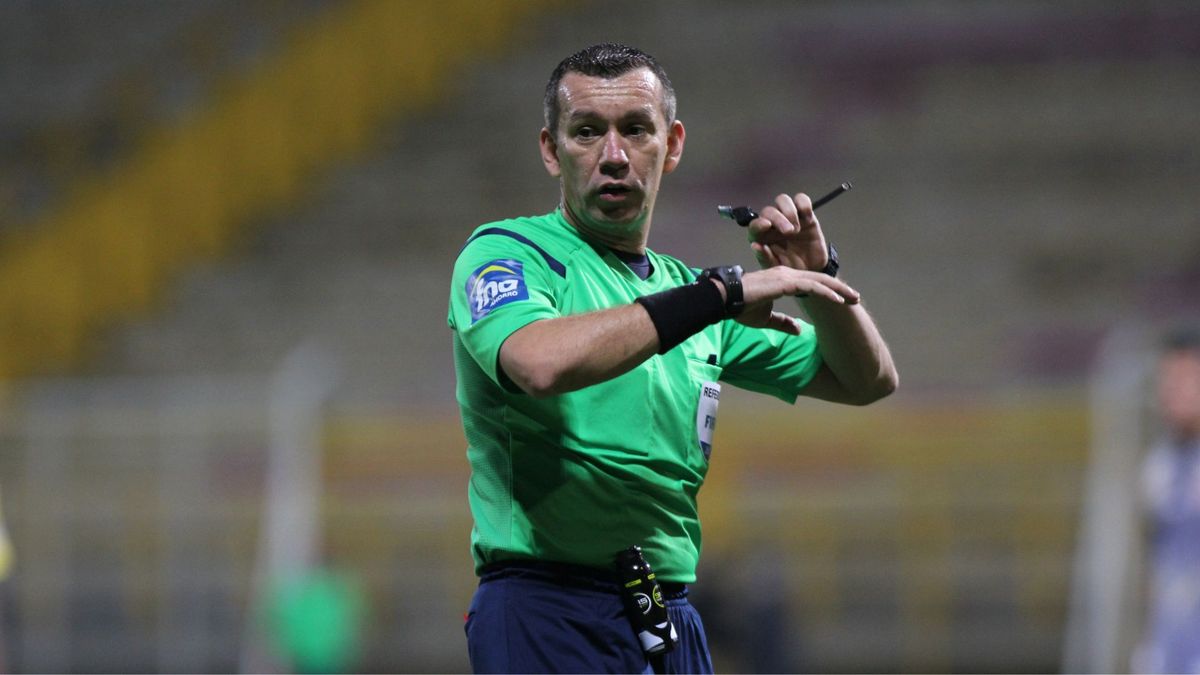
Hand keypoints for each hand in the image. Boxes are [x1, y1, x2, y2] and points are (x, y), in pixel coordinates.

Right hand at [715, 266, 859, 334]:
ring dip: (839, 290)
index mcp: (784, 281)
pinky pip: (810, 286)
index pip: (811, 283)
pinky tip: (838, 300)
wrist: (725, 301)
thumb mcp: (766, 319)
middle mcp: (787, 275)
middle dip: (839, 288)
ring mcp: (786, 277)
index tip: (843, 300)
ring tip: (854, 299)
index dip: (828, 291)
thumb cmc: (741, 307)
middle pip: (820, 280)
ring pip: (819, 281)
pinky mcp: (784, 282)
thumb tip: (798, 330)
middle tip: (855, 298)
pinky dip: (826, 293)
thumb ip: (783, 322)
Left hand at [747, 192, 828, 270]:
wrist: (812, 269)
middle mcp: (773, 224)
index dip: (758, 223)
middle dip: (778, 219)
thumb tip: (755, 246)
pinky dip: (804, 205)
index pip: (754, 224)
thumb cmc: (790, 268)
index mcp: (762, 237)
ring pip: (783, 200)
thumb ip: (765, 258)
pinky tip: (807, 220)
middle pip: (769, 210)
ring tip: (797, 228)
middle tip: (789, 232)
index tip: (766, 225)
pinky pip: (801, 199)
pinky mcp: (805, 214)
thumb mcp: (777, 268)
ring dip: (789, 211)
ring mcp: (789, 217)